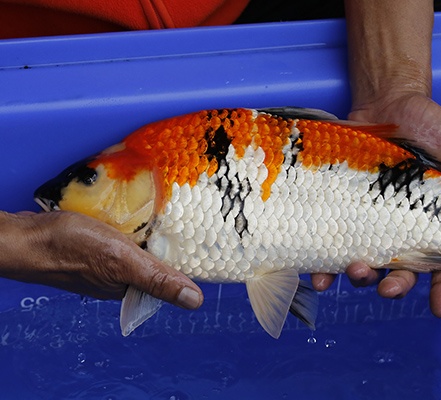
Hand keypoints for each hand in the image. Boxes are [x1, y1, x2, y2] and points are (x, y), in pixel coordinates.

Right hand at [0, 211, 202, 308]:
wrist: (24, 236)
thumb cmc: (69, 248)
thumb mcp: (122, 261)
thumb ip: (157, 279)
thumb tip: (195, 301)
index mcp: (130, 288)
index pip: (170, 276)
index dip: (189, 260)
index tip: (208, 239)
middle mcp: (120, 278)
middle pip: (157, 261)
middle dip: (172, 243)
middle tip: (190, 218)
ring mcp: (106, 262)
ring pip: (140, 247)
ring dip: (152, 231)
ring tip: (168, 211)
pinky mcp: (95, 247)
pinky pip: (123, 237)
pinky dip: (132, 226)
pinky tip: (136, 213)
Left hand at [311, 92, 440, 316]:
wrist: (388, 102)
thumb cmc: (433, 127)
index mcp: (437, 223)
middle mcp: (404, 229)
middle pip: (403, 271)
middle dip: (396, 286)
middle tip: (388, 288)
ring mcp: (372, 222)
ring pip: (368, 262)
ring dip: (360, 276)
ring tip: (354, 271)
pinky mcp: (345, 210)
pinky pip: (333, 242)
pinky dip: (323, 264)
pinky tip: (317, 274)